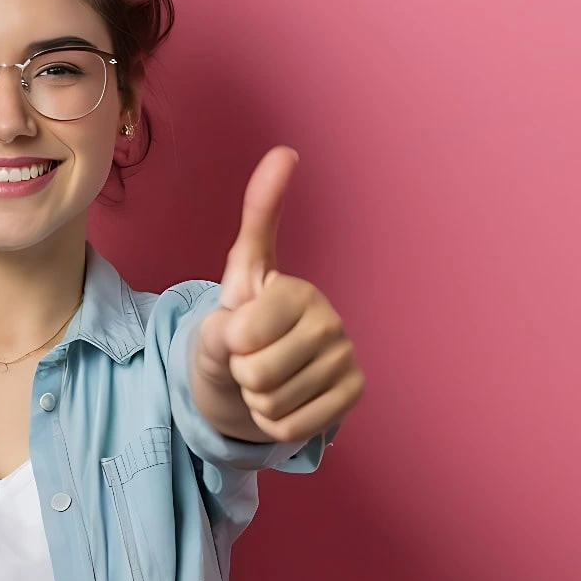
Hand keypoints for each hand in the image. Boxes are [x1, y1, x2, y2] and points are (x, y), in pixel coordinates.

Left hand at [190, 146, 364, 443]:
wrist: (248, 383)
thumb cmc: (236, 331)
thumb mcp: (230, 288)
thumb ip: (253, 227)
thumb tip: (286, 152)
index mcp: (295, 289)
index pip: (241, 334)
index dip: (227, 342)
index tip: (239, 329)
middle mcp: (329, 319)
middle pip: (256, 374)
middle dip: (240, 375)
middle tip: (250, 360)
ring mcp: (345, 358)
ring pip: (272, 404)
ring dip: (255, 401)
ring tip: (265, 380)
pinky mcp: (353, 395)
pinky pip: (292, 428)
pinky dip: (275, 423)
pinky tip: (283, 402)